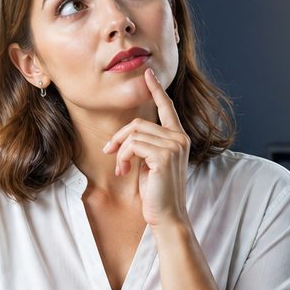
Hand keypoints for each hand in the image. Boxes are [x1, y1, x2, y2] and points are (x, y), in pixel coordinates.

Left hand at [102, 66, 189, 228]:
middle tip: (110, 155)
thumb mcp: (151, 163)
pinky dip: (123, 157)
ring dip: (120, 152)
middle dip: (119, 138)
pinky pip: (133, 145)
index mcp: (179, 138)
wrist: (167, 215)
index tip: (148, 73)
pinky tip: (124, 172)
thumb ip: (146, 145)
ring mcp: (174, 146)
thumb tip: (127, 137)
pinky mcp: (164, 156)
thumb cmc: (157, 192)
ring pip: (133, 135)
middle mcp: (180, 138)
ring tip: (121, 169)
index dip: (156, 89)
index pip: (167, 107)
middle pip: (139, 123)